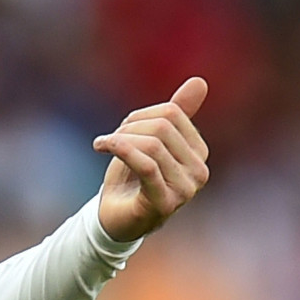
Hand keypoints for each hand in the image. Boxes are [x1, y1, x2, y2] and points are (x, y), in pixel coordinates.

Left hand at [92, 77, 209, 241]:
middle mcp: (200, 171)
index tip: (121, 130)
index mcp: (198, 152)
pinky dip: (120, 150)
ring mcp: (186, 190)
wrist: (115, 218)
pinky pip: (146, 165)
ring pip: (151, 145)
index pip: (171, 113)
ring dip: (118, 140)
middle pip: (161, 127)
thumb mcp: (150, 139)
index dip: (139, 116)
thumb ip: (175, 113)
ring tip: (103, 145)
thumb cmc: (132, 177)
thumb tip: (200, 81)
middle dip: (128, 128)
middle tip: (110, 140)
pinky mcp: (165, 203)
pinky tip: (100, 146)